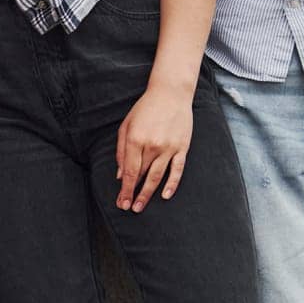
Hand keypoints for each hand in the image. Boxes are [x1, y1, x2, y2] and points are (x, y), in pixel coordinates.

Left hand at [115, 84, 193, 211]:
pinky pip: (177, 169)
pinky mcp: (182, 147)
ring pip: (158, 176)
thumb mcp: (126, 126)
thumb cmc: (144, 109)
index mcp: (135, 140)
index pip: (130, 171)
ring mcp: (169, 147)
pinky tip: (165, 195)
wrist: (171, 94)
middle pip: (142, 176)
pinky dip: (172, 184)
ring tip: (141, 207)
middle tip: (129, 208)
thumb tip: (121, 174)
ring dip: (148, 193)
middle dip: (134, 193)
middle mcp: (152, 146)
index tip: (121, 202)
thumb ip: (121, 151)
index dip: (125, 189)